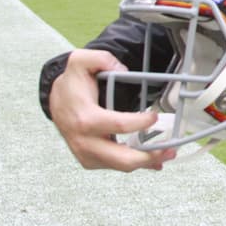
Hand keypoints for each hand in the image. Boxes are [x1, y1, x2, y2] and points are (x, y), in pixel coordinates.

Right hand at [48, 49, 175, 171]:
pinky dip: (134, 164)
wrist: (56, 101)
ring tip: (166, 155)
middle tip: (169, 151)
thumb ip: (101, 59)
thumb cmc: (72, 84)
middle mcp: (85, 141)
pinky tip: (151, 159)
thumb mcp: (81, 61)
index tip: (154, 116)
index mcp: (85, 119)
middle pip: (121, 158)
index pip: (118, 125)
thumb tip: (122, 70)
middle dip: (148, 157)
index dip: (139, 123)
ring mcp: (86, 154)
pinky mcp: (89, 160)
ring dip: (145, 163)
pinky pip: (115, 166)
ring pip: (120, 166)